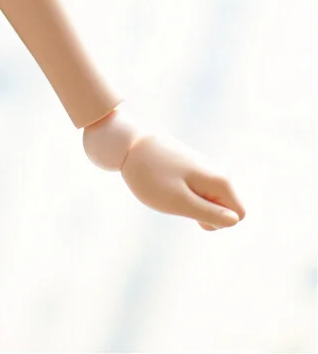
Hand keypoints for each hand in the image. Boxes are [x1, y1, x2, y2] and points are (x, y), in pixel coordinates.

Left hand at [120, 130, 245, 230]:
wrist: (128, 144)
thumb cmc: (152, 176)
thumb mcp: (180, 202)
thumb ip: (210, 213)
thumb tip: (235, 220)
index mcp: (220, 180)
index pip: (238, 215)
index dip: (215, 222)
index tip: (191, 211)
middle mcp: (217, 172)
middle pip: (224, 209)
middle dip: (203, 213)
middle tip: (177, 200)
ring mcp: (204, 169)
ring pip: (210, 201)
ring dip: (191, 204)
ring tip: (170, 191)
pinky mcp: (192, 167)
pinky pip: (198, 192)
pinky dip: (183, 195)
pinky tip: (166, 184)